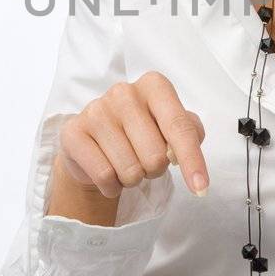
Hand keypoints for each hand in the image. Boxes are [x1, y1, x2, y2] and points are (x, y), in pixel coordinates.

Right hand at [55, 71, 209, 198]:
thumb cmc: (141, 134)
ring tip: (125, 165)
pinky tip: (109, 174)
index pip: (179, 127)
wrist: (96, 144)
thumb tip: (185, 155)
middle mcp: (124, 92)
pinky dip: (112, 186)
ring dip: (133, 179)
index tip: (201, 189)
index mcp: (154, 86)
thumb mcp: (170, 126)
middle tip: (145, 161)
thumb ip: (189, 132)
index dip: (193, 161)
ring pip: (130, 170)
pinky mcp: (73, 132)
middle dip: (155, 170)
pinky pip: (104, 176)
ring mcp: (96, 110)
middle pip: (155, 156)